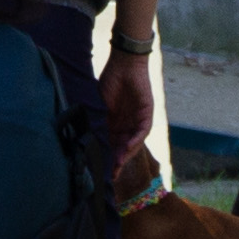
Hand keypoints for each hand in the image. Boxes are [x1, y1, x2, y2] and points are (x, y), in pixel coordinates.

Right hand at [100, 49, 158, 170]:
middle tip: (112, 175)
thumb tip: (91, 141)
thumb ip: (100, 123)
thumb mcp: (101, 106)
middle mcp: (129, 124)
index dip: (109, 158)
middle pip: (125, 147)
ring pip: (135, 142)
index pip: (114, 145)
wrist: (123, 63)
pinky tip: (126, 147)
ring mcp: (139, 119)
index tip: (103, 172)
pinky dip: (135, 139)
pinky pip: (143, 130)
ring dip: (127, 153)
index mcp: (117, 123)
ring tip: (118, 164)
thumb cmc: (110, 81)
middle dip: (119, 161)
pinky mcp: (148, 113)